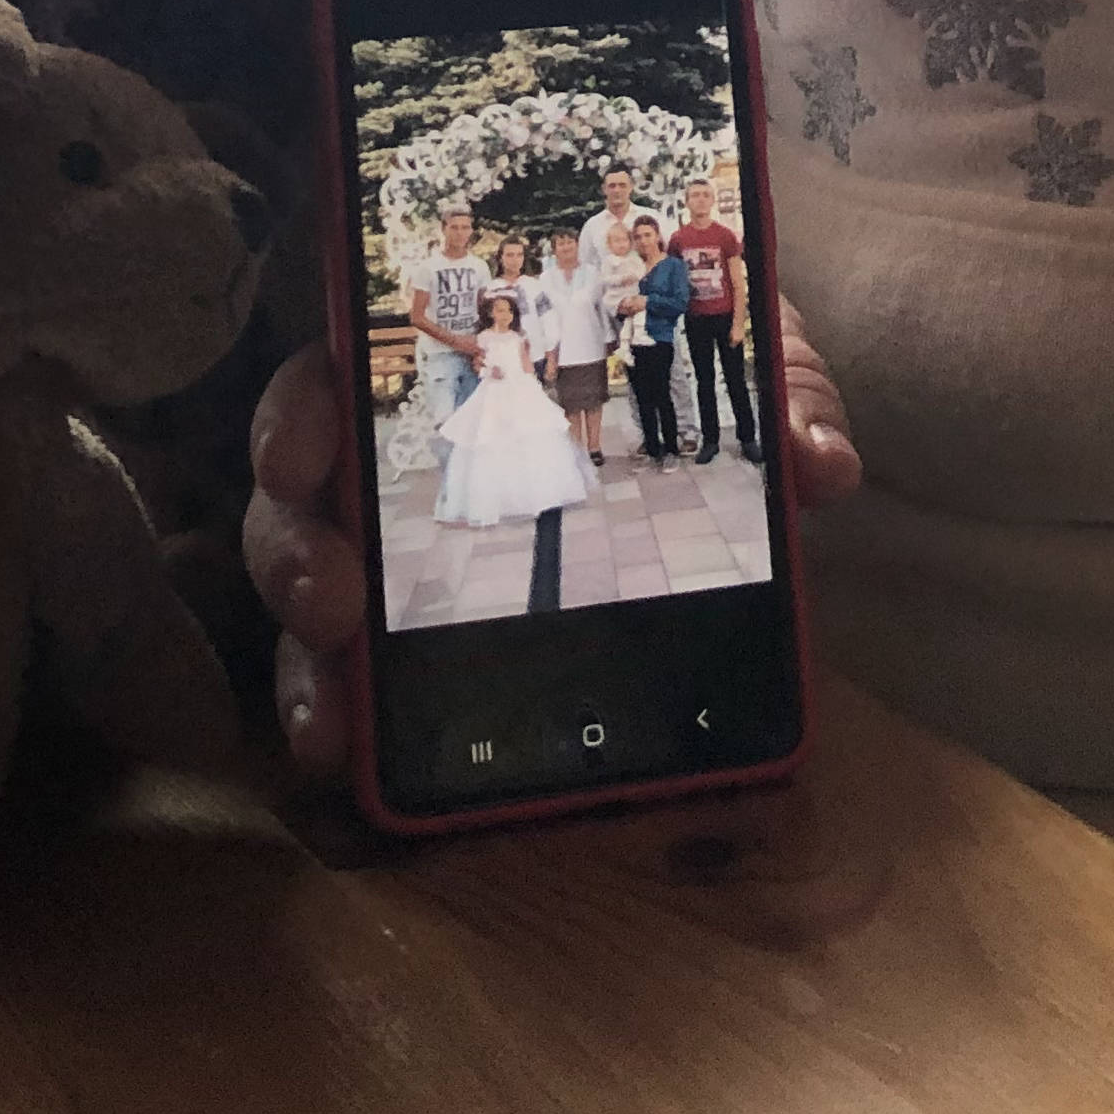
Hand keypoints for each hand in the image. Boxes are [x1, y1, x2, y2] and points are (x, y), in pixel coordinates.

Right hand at [244, 301, 865, 774]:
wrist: (705, 417)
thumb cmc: (693, 360)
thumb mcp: (741, 353)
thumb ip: (785, 389)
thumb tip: (819, 464)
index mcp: (454, 366)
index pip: (338, 372)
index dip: (304, 415)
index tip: (310, 453)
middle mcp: (397, 452)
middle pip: (300, 494)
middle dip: (294, 549)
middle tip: (330, 600)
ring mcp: (394, 547)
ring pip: (309, 592)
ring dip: (303, 657)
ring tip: (331, 717)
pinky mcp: (412, 629)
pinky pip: (351, 671)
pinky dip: (340, 715)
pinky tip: (348, 760)